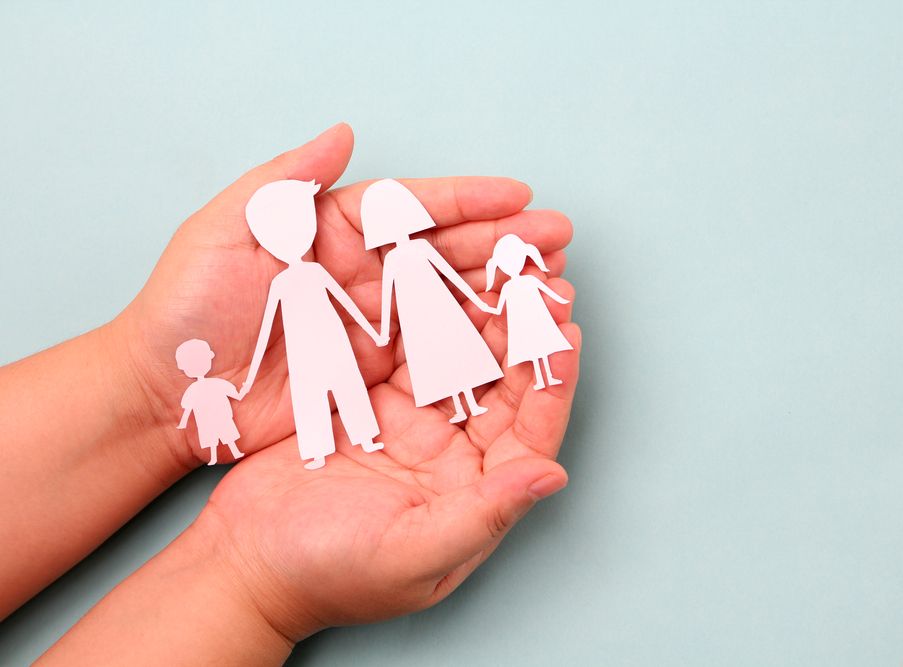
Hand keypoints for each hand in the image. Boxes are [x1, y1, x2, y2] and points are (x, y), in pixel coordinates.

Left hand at [112, 122, 572, 467]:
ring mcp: (370, 323)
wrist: (166, 397)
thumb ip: (286, 184)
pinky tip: (512, 334)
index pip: (409, 208)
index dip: (466, 200)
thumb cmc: (187, 311)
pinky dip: (475, 341)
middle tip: (557, 240)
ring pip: (448, 298)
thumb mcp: (225, 231)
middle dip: (503, 243)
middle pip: (443, 251)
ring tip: (552, 281)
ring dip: (500, 289)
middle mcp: (359, 272)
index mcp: (328, 231)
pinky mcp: (371, 372)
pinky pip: (432, 351)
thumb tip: (344, 133)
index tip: (518, 195)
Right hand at [194, 283, 579, 637]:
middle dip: (525, 335)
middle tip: (542, 282)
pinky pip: (411, 351)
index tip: (566, 335)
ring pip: (461, 361)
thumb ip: (484, 515)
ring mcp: (415, 425)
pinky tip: (441, 282)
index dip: (552, 383)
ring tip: (503, 272)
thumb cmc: (327, 574)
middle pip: (503, 386)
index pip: (529, 432)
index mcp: (476, 493)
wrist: (245, 560)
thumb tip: (553, 476)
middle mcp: (455, 455)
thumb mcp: (412, 554)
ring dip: (483, 318)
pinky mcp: (374, 402)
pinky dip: (429, 317)